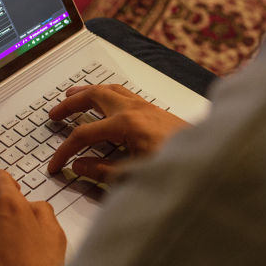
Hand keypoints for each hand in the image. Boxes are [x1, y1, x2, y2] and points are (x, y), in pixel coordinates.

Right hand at [46, 84, 188, 181]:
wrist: (211, 159)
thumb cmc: (178, 166)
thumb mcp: (134, 176)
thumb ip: (103, 171)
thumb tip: (80, 166)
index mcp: (126, 125)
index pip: (83, 134)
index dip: (65, 151)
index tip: (56, 165)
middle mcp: (134, 110)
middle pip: (93, 96)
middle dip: (70, 104)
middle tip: (54, 113)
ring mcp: (145, 107)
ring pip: (109, 89)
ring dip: (88, 92)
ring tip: (73, 96)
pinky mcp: (155, 110)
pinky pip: (123, 93)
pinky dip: (107, 94)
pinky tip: (106, 101)